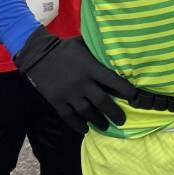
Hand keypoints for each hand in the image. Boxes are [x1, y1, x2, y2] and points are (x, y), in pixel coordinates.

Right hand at [14, 26, 137, 134]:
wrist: (38, 55)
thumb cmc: (65, 48)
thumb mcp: (84, 45)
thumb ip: (98, 51)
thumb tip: (116, 50)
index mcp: (91, 68)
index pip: (114, 82)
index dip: (126, 91)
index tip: (135, 98)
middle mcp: (82, 83)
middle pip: (102, 102)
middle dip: (114, 113)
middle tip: (122, 120)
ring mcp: (69, 94)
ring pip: (87, 112)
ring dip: (98, 121)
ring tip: (106, 126)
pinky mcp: (56, 101)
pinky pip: (69, 117)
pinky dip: (78, 125)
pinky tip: (85, 129)